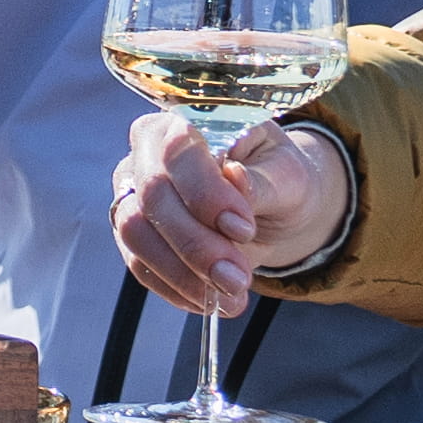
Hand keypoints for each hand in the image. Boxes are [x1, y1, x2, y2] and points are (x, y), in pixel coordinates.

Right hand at [105, 109, 344, 318]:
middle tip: (237, 278)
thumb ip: (262, 179)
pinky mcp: (135, 234)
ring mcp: (134, 194)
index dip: (205, 193)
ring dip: (182, 273)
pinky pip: (140, 265)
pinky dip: (175, 288)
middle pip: (152, 196)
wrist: (274, 208)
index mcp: (186, 121)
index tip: (242, 228)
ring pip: (136, 234)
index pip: (176, 149)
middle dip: (196, 244)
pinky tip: (209, 301)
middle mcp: (148, 153)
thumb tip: (236, 180)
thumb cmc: (280, 177)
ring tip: (230, 295)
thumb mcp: (288, 174)